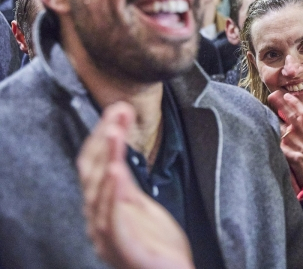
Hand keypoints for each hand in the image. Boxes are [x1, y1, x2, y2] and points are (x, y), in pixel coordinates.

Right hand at [77, 102, 193, 268]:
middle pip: (93, 170)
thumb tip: (117, 159)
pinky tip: (115, 170)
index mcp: (105, 205)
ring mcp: (105, 232)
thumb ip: (127, 187)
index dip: (105, 134)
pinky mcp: (119, 245)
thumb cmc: (156, 245)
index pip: (97, 163)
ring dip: (108, 155)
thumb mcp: (141, 208)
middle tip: (119, 109)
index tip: (118, 109)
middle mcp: (98, 216)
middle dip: (106, 137)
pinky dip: (111, 191)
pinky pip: (110, 216)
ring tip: (116, 130)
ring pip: (98, 188)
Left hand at [268, 90, 302, 187]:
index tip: (286, 95)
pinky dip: (274, 142)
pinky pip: (281, 147)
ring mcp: (302, 147)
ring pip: (284, 130)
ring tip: (262, 116)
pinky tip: (265, 137)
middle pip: (293, 116)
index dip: (296, 103)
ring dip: (273, 124)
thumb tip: (291, 122)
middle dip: (282, 104)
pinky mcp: (295, 158)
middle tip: (271, 96)